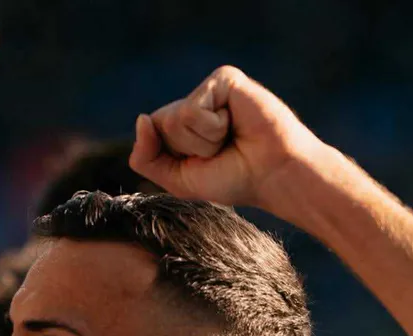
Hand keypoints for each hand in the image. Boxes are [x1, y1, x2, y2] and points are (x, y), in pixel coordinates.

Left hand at [130, 65, 326, 211]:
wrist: (271, 175)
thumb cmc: (232, 178)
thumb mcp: (178, 180)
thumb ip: (146, 158)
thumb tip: (141, 119)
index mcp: (182, 126)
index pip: (148, 136)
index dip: (170, 157)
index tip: (204, 164)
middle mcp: (193, 103)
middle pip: (160, 126)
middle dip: (187, 150)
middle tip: (220, 151)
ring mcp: (208, 88)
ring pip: (175, 119)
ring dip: (203, 141)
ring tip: (230, 138)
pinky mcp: (223, 78)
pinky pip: (193, 110)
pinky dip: (212, 129)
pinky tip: (235, 123)